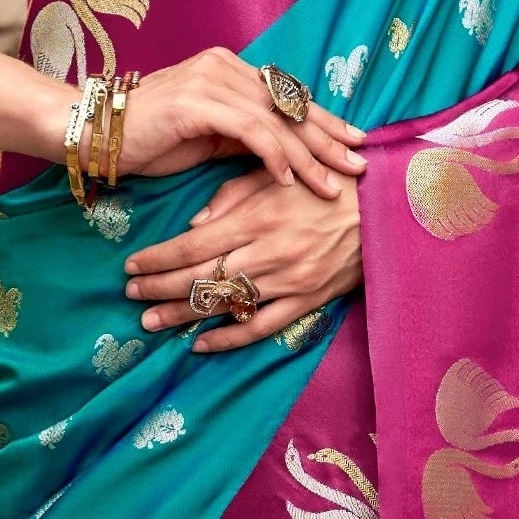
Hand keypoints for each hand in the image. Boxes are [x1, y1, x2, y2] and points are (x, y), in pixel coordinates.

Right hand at [115, 45, 364, 203]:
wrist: (95, 133)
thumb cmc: (148, 139)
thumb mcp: (207, 138)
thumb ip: (243, 136)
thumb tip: (285, 153)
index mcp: (227, 68)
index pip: (286, 96)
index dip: (323, 120)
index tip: (354, 143)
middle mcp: (223, 66)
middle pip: (289, 105)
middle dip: (328, 137)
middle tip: (360, 163)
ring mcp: (211, 80)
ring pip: (276, 120)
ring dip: (308, 155)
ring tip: (332, 184)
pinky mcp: (198, 101)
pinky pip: (249, 130)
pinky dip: (274, 155)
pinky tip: (289, 179)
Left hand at [126, 163, 365, 357]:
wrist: (388, 210)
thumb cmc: (327, 184)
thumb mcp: (277, 176)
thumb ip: (231, 196)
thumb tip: (192, 226)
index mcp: (258, 216)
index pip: (193, 244)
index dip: (157, 258)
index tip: (131, 266)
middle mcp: (269, 252)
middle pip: (201, 277)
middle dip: (159, 288)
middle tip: (131, 296)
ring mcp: (289, 281)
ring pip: (225, 304)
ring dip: (183, 315)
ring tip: (151, 322)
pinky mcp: (308, 300)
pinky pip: (261, 327)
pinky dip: (229, 338)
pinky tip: (200, 343)